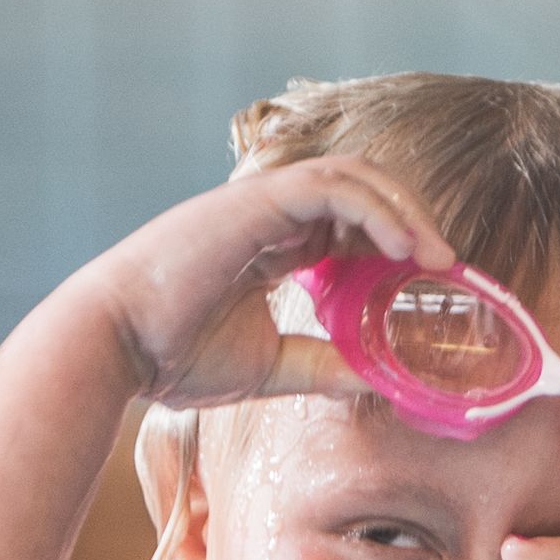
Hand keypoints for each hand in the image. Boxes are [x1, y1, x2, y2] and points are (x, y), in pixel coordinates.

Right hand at [75, 158, 451, 407]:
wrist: (112, 348)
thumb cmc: (172, 357)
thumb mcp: (270, 366)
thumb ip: (323, 366)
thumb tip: (381, 382)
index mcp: (270, 244)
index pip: (349, 222)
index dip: (395, 242)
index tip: (431, 282)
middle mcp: (268, 214)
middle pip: (360, 190)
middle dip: (410, 220)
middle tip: (447, 267)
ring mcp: (261, 202)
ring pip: (353, 176)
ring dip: (403, 210)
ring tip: (437, 257)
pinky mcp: (254, 201)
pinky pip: (332, 185)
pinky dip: (377, 208)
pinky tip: (404, 247)